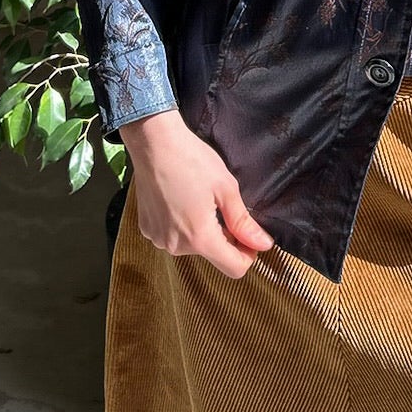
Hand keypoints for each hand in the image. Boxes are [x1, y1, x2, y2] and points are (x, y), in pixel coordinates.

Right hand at [118, 108, 275, 277]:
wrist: (153, 142)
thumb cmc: (191, 160)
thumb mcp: (226, 188)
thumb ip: (244, 222)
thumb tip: (264, 244)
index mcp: (200, 238)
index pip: (234, 268)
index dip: (248, 254)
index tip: (248, 233)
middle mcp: (176, 246)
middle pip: (212, 254)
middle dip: (223, 236)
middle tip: (220, 204)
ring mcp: (159, 239)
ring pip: (192, 245)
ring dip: (201, 230)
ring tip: (197, 199)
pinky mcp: (147, 229)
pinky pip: (173, 236)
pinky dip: (181, 224)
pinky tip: (179, 199)